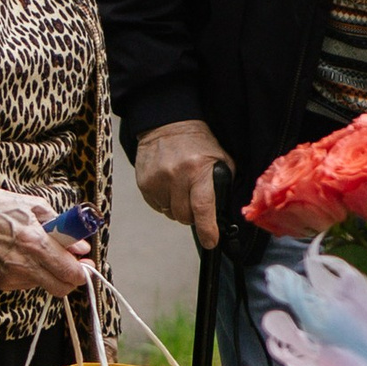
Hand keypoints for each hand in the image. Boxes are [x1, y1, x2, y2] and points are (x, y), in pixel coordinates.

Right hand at [0, 189, 91, 294]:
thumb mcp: (35, 206)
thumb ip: (62, 229)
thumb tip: (80, 246)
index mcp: (34, 242)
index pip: (69, 271)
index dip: (84, 271)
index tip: (87, 265)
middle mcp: (23, 264)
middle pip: (61, 288)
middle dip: (72, 279)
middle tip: (75, 265)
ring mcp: (11, 276)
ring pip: (45, 285)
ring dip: (51, 273)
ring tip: (40, 251)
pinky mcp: (2, 282)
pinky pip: (29, 283)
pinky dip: (34, 272)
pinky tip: (24, 256)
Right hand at [134, 118, 235, 246]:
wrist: (168, 124)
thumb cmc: (199, 143)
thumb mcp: (220, 159)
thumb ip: (222, 185)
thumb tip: (222, 213)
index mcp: (198, 170)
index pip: (202, 207)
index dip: (207, 229)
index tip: (211, 241)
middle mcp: (175, 176)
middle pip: (184, 216)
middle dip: (193, 217)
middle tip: (197, 204)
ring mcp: (157, 180)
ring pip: (170, 213)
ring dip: (178, 208)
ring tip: (182, 189)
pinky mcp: (144, 183)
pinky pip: (157, 206)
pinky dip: (165, 202)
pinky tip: (170, 186)